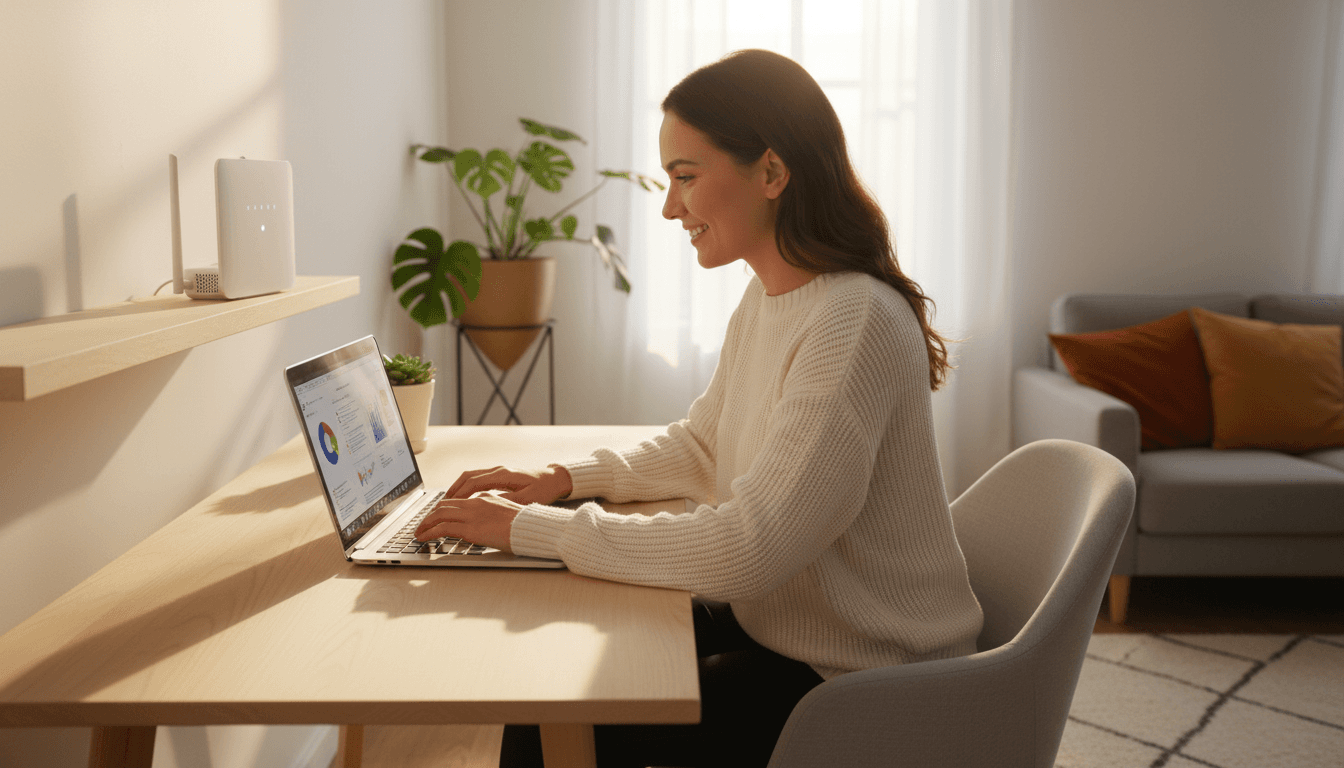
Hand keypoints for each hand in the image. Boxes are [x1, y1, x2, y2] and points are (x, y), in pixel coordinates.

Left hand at [415, 493, 521, 549]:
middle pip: (444, 504)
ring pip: (439, 514)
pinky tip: (423, 539)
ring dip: (425, 524)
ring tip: (418, 533)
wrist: (531, 527)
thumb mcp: (508, 514)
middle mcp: (475, 502)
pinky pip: (442, 528)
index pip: (457, 500)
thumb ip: (494, 515)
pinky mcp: (469, 528)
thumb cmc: (525, 525)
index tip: (436, 517)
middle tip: (422, 525)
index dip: (443, 509)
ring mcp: (471, 514)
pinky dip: (429, 532)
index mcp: (485, 498)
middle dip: (430, 515)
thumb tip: (487, 525)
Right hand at [446, 465, 572, 505]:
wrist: (556, 479)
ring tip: (448, 501)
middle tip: (441, 504)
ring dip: (458, 487)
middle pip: (468, 476)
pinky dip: (467, 486)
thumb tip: (489, 506)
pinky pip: (478, 478)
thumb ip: (508, 502)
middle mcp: (498, 470)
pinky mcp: (500, 475)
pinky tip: (463, 497)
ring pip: (471, 475)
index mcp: (503, 475)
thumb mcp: (528, 499)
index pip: (474, 482)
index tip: (448, 505)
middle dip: (453, 490)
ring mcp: (499, 471)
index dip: (459, 494)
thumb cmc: (544, 489)